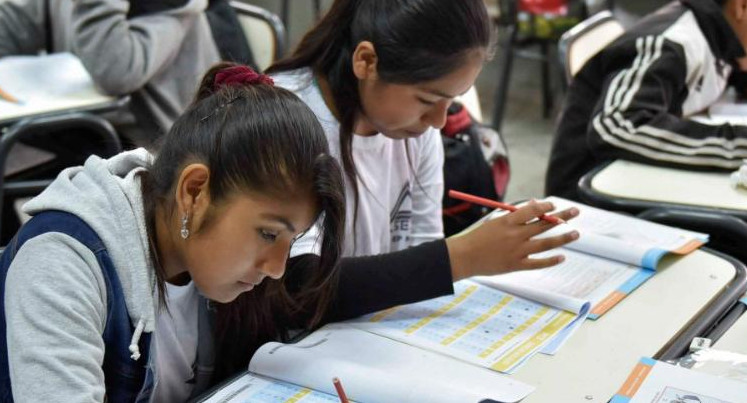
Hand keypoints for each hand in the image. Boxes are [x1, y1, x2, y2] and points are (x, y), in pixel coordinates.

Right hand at [446, 200, 579, 280]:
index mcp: (508, 221)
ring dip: (563, 238)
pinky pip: (538, 263)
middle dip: (562, 216)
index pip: (533, 210)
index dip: (546, 206)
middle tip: (576, 211)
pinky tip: (561, 257)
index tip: (554, 205)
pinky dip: (551, 260)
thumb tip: (535, 206)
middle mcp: (515, 235)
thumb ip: (515, 216)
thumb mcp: (495, 221)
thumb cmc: (478, 237)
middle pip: (544, 224)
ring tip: (576, 233)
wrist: (465, 257)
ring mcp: (517, 251)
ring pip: (546, 243)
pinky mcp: (516, 265)